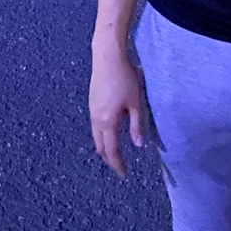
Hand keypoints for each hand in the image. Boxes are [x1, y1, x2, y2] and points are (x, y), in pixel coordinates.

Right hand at [89, 44, 146, 177]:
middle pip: (100, 147)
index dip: (118, 164)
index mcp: (107, 122)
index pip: (111, 151)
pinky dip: (102, 135)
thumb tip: (138, 144)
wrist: (107, 57)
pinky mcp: (91, 103)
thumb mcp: (134, 102)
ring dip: (105, 147)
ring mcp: (91, 111)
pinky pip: (95, 126)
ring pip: (96, 137)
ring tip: (116, 152)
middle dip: (109, 159)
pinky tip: (111, 131)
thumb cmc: (124, 78)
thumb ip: (136, 125)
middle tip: (119, 166)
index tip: (124, 173)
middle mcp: (96, 120)